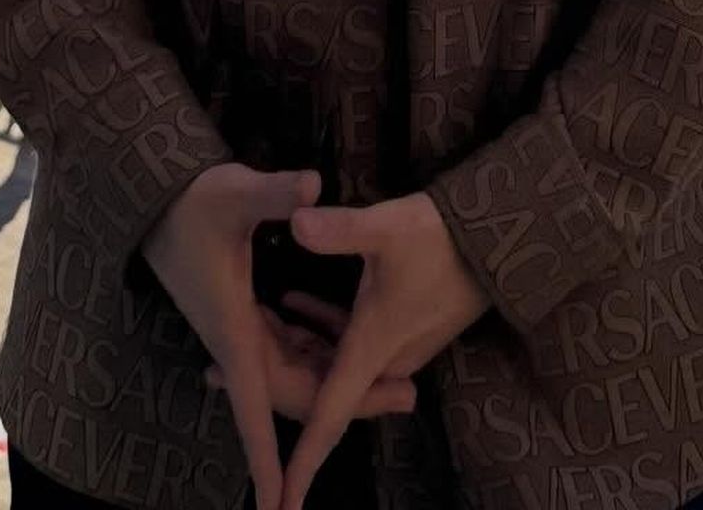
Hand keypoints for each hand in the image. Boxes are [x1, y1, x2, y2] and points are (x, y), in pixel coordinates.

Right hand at [140, 165, 416, 507]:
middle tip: (407, 395)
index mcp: (235, 328)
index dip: (268, 460)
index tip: (278, 507)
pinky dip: (318, 349)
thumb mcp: (234, 192)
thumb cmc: (192, 198)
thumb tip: (312, 184)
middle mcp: (239, 339)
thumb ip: (274, 192)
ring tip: (397, 377)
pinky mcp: (245, 312)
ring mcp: (242, 328)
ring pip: (296, 372)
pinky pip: (288, 348)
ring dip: (338, 378)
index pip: (256, 406)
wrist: (156, 195)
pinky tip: (342, 337)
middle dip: (347, 404)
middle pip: (296, 392)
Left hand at [275, 191, 489, 509]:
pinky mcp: (399, 329)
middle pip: (317, 393)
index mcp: (370, 348)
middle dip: (267, 384)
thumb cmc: (442, 236)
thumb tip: (296, 221)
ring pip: (329, 367)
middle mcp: (381, 359)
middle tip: (207, 372)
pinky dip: (317, 333)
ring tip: (247, 328)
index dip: (300, 464)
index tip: (279, 504)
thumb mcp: (389, 228)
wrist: (496, 237)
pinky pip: (346, 347)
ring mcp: (393, 347)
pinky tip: (295, 303)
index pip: (327, 418)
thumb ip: (341, 230)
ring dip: (291, 352)